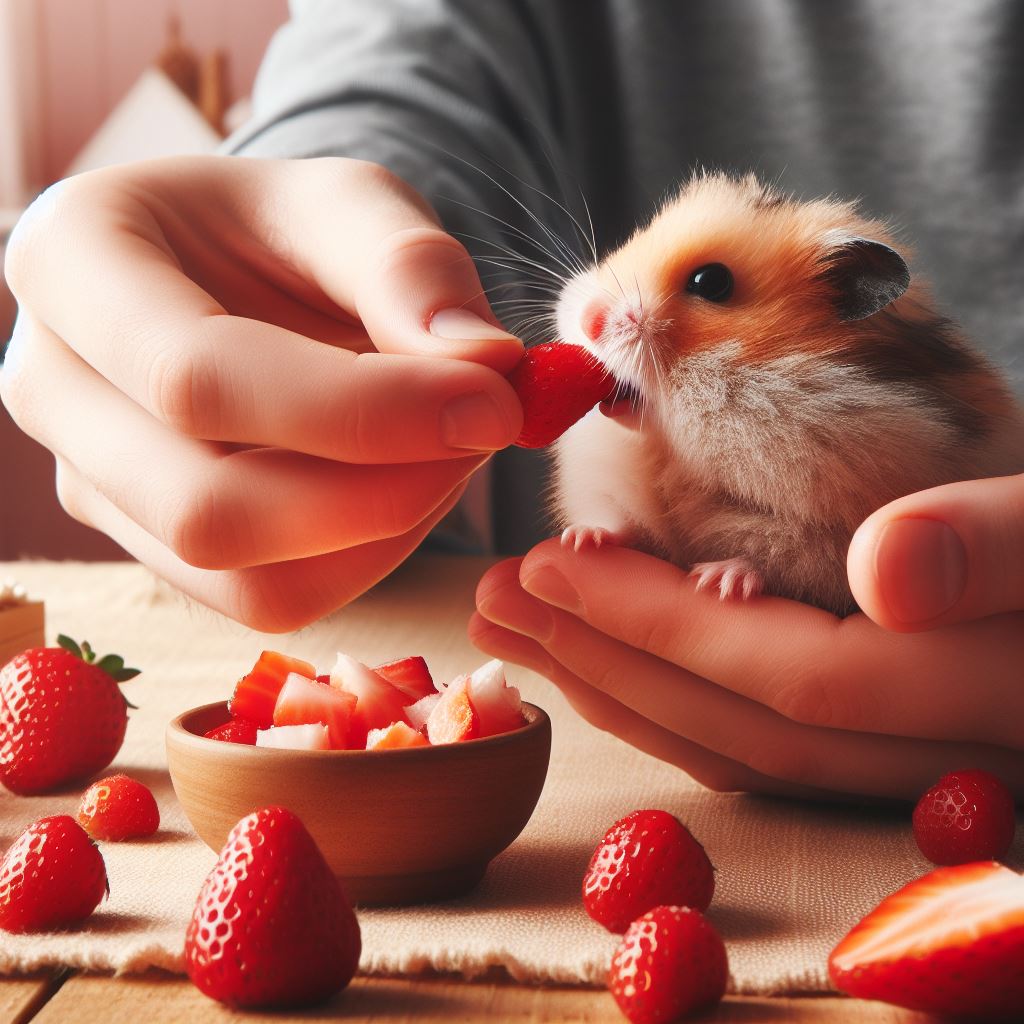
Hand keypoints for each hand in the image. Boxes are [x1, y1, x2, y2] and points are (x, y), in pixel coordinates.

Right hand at [1, 156, 522, 630]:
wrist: (243, 278)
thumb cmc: (286, 231)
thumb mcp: (353, 204)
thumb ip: (413, 267)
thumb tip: (484, 362)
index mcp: (71, 261)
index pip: (196, 377)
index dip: (360, 410)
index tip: (492, 402)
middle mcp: (52, 386)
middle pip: (206, 509)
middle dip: (380, 490)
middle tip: (486, 430)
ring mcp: (93, 481)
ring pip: (242, 577)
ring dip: (383, 531)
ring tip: (448, 449)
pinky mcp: (151, 546)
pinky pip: (268, 599)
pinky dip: (366, 559)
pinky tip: (405, 489)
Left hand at [470, 473, 1023, 800]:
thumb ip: (1008, 546)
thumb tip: (891, 569)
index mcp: (982, 691)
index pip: (783, 677)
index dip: (656, 623)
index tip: (543, 564)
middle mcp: (942, 755)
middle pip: (740, 724)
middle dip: (606, 660)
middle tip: (493, 597)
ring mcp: (922, 766)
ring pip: (745, 747)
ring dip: (621, 684)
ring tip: (523, 628)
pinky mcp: (906, 744)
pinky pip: (775, 743)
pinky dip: (682, 699)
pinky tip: (617, 657)